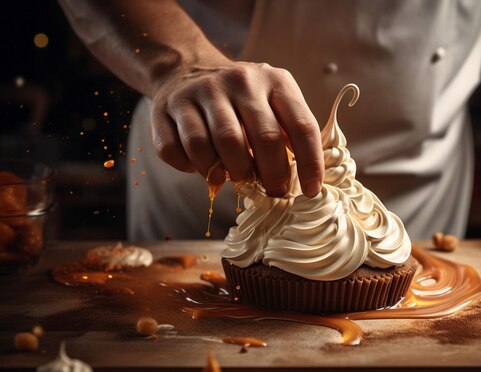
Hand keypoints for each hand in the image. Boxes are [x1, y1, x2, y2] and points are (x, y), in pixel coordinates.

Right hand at [149, 60, 323, 196]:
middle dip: (271, 174)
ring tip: (234, 176)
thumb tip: (306, 181)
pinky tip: (201, 166)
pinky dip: (190, 168)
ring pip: (217, 146)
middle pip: (262, 138)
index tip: (311, 191)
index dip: (310, 163)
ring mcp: (199, 92)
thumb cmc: (241, 98)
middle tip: (272, 191)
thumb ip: (290, 132)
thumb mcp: (274, 101)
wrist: (185, 68)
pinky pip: (175, 151)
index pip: (302, 126)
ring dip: (228, 173)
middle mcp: (239, 82)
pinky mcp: (165, 108)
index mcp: (274, 81)